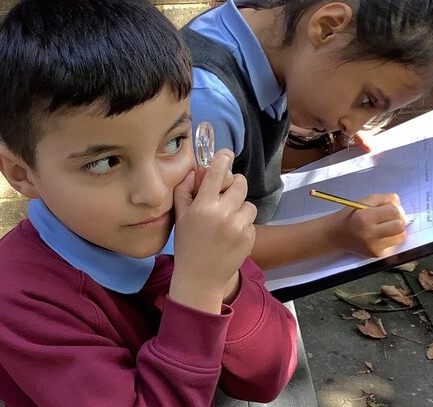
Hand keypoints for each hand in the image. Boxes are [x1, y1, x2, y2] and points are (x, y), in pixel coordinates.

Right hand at [170, 150, 256, 312]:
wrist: (201, 278)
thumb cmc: (188, 245)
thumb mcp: (181, 217)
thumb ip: (185, 191)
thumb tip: (195, 171)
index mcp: (203, 207)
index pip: (217, 173)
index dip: (223, 159)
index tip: (226, 155)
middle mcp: (223, 215)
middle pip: (240, 184)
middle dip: (234, 185)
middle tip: (227, 194)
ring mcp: (239, 227)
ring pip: (248, 203)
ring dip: (240, 207)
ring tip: (228, 220)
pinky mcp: (250, 238)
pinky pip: (251, 221)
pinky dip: (243, 224)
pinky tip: (231, 235)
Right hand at [326, 193, 407, 256]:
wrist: (337, 235)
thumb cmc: (351, 216)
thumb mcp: (364, 201)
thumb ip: (384, 199)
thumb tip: (400, 206)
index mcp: (365, 217)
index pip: (394, 212)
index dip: (395, 208)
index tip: (389, 209)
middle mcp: (369, 233)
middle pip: (400, 226)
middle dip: (398, 220)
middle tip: (391, 218)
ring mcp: (373, 246)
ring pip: (400, 237)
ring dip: (398, 230)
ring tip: (388, 226)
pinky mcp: (376, 254)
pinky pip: (394, 245)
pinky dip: (391, 238)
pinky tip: (382, 235)